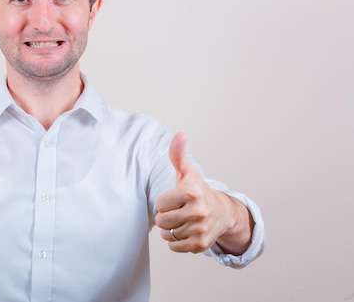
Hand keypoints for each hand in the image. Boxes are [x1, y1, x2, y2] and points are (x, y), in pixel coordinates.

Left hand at [154, 132, 234, 252]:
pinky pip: (174, 246)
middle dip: (166, 216)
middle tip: (179, 210)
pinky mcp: (200, 245)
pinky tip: (186, 231)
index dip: (165, 202)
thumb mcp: (188, 172)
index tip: (176, 198)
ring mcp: (200, 229)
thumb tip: (180, 134)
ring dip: (171, 229)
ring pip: (167, 234)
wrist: (223, 212)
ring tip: (184, 220)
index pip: (160, 204)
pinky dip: (176, 241)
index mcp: (191, 192)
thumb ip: (178, 154)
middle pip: (161, 221)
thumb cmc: (198, 191)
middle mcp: (198, 211)